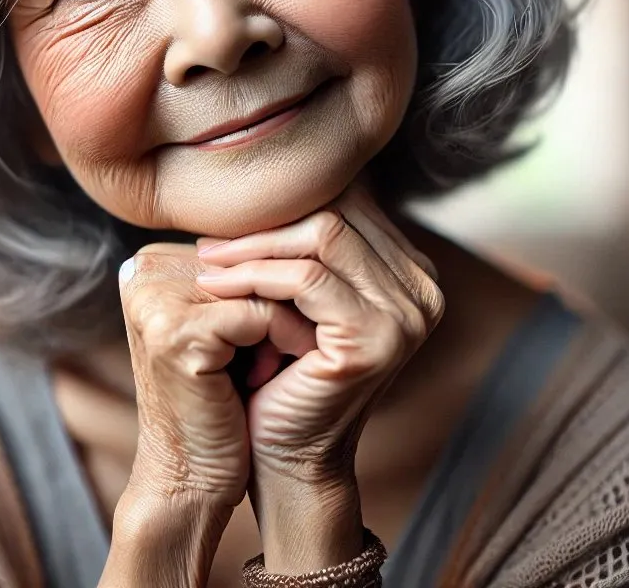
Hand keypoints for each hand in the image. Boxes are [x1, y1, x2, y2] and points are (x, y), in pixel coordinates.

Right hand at [117, 242, 316, 510]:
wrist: (190, 475)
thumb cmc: (219, 398)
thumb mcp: (226, 324)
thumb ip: (243, 275)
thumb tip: (312, 222)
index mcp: (149, 262)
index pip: (241, 243)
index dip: (280, 278)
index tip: (300, 314)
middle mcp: (142, 270)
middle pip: (252, 258)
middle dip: (288, 295)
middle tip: (310, 333)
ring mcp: (155, 298)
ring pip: (262, 282)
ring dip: (294, 317)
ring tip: (300, 350)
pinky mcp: (176, 331)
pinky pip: (261, 313)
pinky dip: (288, 339)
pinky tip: (284, 369)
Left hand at [194, 183, 443, 569]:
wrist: (288, 458)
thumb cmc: (286, 371)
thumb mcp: (303, 297)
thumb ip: (309, 244)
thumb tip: (268, 170)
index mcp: (412, 271)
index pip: (348, 202)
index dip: (285, 203)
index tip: (226, 218)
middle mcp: (423, 288)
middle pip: (337, 211)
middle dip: (265, 221)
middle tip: (207, 239)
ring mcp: (408, 314)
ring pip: (321, 235)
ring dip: (252, 246)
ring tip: (204, 260)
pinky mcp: (376, 338)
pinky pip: (305, 279)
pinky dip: (253, 276)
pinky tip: (215, 287)